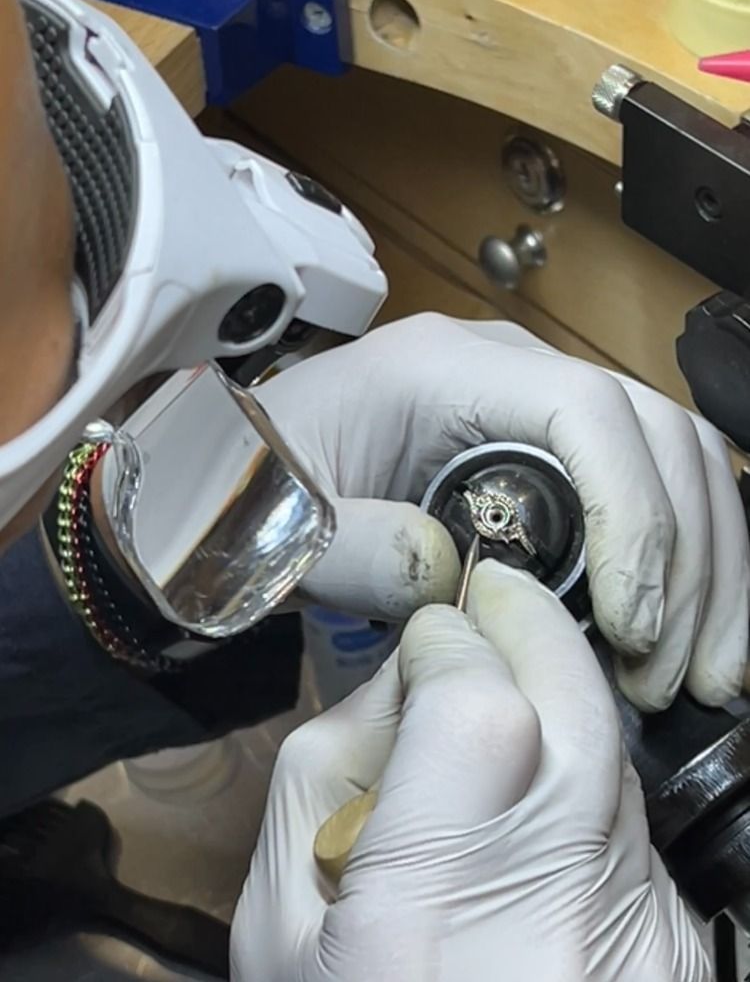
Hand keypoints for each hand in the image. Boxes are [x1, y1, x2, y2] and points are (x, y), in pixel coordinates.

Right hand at [230, 562, 708, 981]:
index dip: (452, 642)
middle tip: (489, 605)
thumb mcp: (280, 927)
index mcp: (424, 917)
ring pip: (607, 745)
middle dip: (527, 625)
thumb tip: (402, 680)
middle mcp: (551, 916)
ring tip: (494, 721)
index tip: (430, 636)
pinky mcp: (680, 942)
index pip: (475, 706)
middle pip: (575, 699)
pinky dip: (580, 775)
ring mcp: (636, 932)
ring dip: (553, 697)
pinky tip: (532, 813)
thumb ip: (326, 771)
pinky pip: (625, 809)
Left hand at [257, 313, 749, 709]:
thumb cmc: (253, 486)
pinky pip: (645, 488)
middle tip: (677, 673)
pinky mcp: (545, 453)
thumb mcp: (281, 522)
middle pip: (657, 434)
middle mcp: (507, 371)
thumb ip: (354, 545)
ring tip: (698, 672)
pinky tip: (683, 634)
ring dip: (709, 567)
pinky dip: (683, 561)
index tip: (634, 622)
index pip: (585, 408)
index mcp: (442, 368)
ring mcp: (533, 407)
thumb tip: (457, 579)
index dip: (634, 513)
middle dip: (691, 557)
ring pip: (673, 460)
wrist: (237, 475)